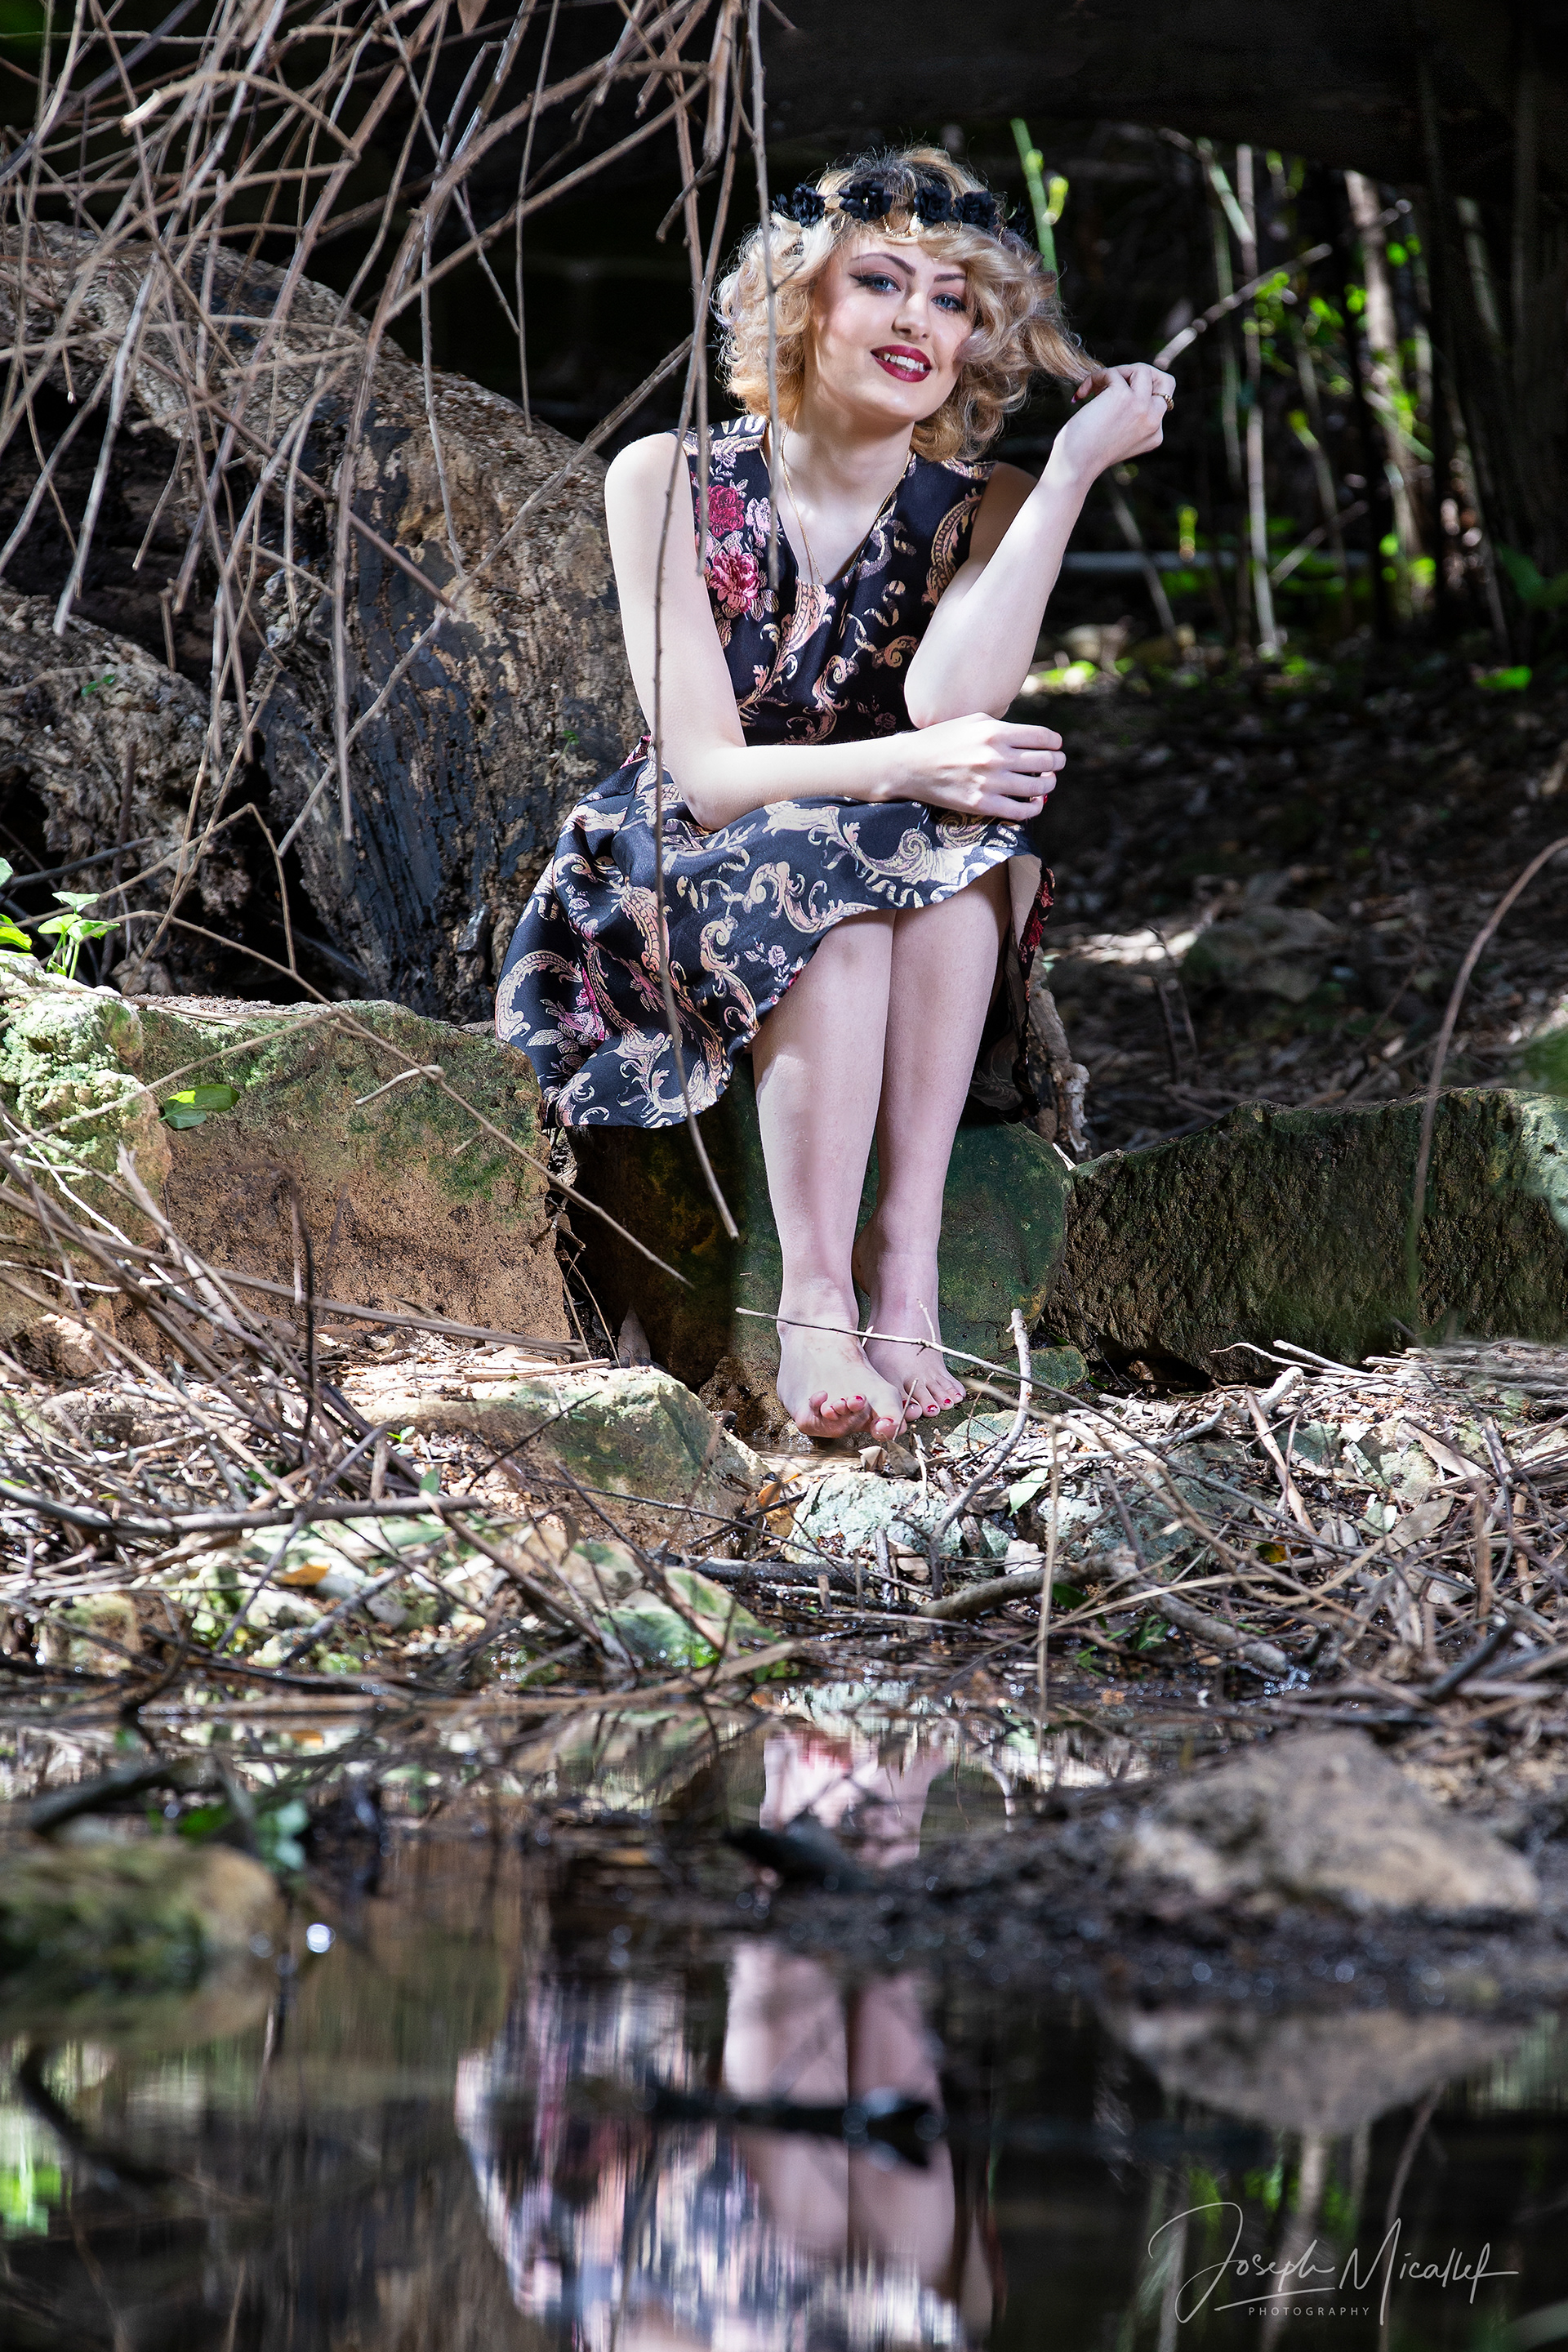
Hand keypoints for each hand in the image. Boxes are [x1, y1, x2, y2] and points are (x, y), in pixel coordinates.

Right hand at [889, 711, 1063, 820]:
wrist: (910, 765)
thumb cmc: (943, 740)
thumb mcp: (974, 721)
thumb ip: (1003, 727)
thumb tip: (1033, 739)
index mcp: (995, 732)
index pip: (1042, 737)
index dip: (1055, 742)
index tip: (1055, 746)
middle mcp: (995, 757)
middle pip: (1046, 761)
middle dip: (1056, 762)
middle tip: (1056, 763)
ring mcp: (989, 783)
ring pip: (1038, 787)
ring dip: (1048, 784)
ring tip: (1046, 781)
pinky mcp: (981, 805)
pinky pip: (1020, 811)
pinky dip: (1034, 808)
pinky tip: (1034, 804)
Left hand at [1049, 361, 1174, 486]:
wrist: (1075, 466)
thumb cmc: (1086, 455)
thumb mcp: (1117, 438)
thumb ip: (1129, 418)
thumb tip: (1122, 384)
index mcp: (1155, 435)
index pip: (1159, 402)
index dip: (1136, 393)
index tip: (1110, 402)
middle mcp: (1154, 421)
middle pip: (1165, 381)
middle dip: (1139, 374)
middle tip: (1115, 383)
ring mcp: (1142, 407)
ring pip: (1143, 369)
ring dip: (1118, 372)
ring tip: (1097, 386)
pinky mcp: (1125, 396)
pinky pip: (1113, 373)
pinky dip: (1095, 378)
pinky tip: (1081, 396)